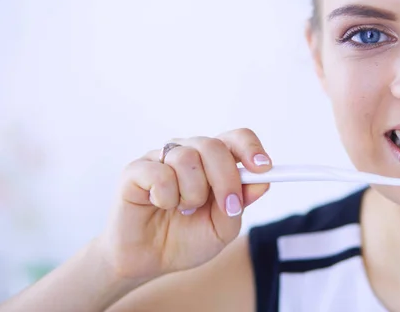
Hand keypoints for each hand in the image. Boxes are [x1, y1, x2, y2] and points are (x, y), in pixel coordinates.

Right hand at [98, 128, 270, 279]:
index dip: (251, 149)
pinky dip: (166, 197)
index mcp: (213, 162)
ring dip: (192, 194)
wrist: (148, 261)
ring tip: (183, 209)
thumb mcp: (223, 228)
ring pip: (187, 159)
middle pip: (214, 146)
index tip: (264, 168)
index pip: (236, 138)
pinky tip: (160, 205)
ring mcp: (161, 157)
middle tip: (227, 206)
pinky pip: (160, 174)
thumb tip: (262, 181)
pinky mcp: (136, 170)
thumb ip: (241, 203)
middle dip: (225, 180)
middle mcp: (189, 152)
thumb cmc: (186, 239)